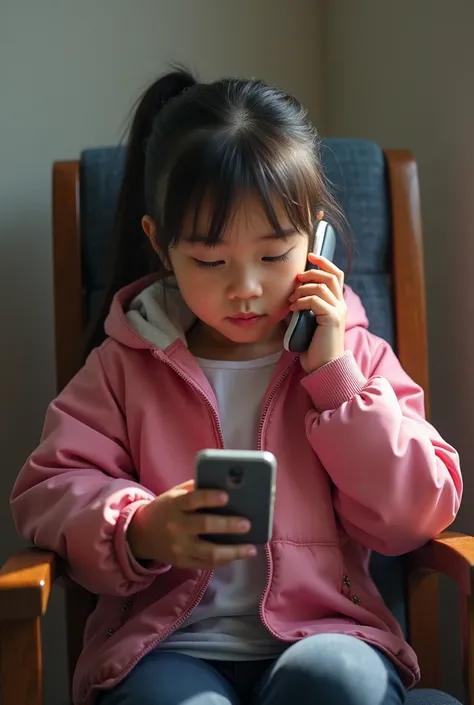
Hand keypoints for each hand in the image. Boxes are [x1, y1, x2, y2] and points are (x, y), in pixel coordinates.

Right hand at [127, 480, 255, 568]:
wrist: (141, 534)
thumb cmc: (166, 509)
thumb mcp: (175, 494)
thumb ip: (195, 489)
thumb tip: (225, 484)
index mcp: (174, 505)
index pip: (193, 499)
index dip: (209, 498)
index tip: (226, 496)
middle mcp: (176, 526)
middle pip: (204, 526)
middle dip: (228, 525)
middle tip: (247, 524)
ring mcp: (179, 547)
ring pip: (209, 552)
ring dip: (233, 552)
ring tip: (251, 549)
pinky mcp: (182, 562)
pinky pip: (206, 564)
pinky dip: (224, 560)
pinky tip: (237, 556)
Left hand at [288, 254, 346, 372]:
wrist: (324, 366)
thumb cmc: (314, 348)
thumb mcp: (307, 323)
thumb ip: (303, 308)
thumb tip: (289, 297)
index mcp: (337, 304)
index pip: (336, 275)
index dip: (324, 263)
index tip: (310, 256)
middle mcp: (340, 305)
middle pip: (331, 275)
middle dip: (312, 271)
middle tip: (297, 277)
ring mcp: (338, 311)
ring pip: (322, 286)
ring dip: (303, 289)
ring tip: (292, 299)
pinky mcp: (332, 319)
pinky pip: (315, 301)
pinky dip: (302, 302)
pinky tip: (293, 309)